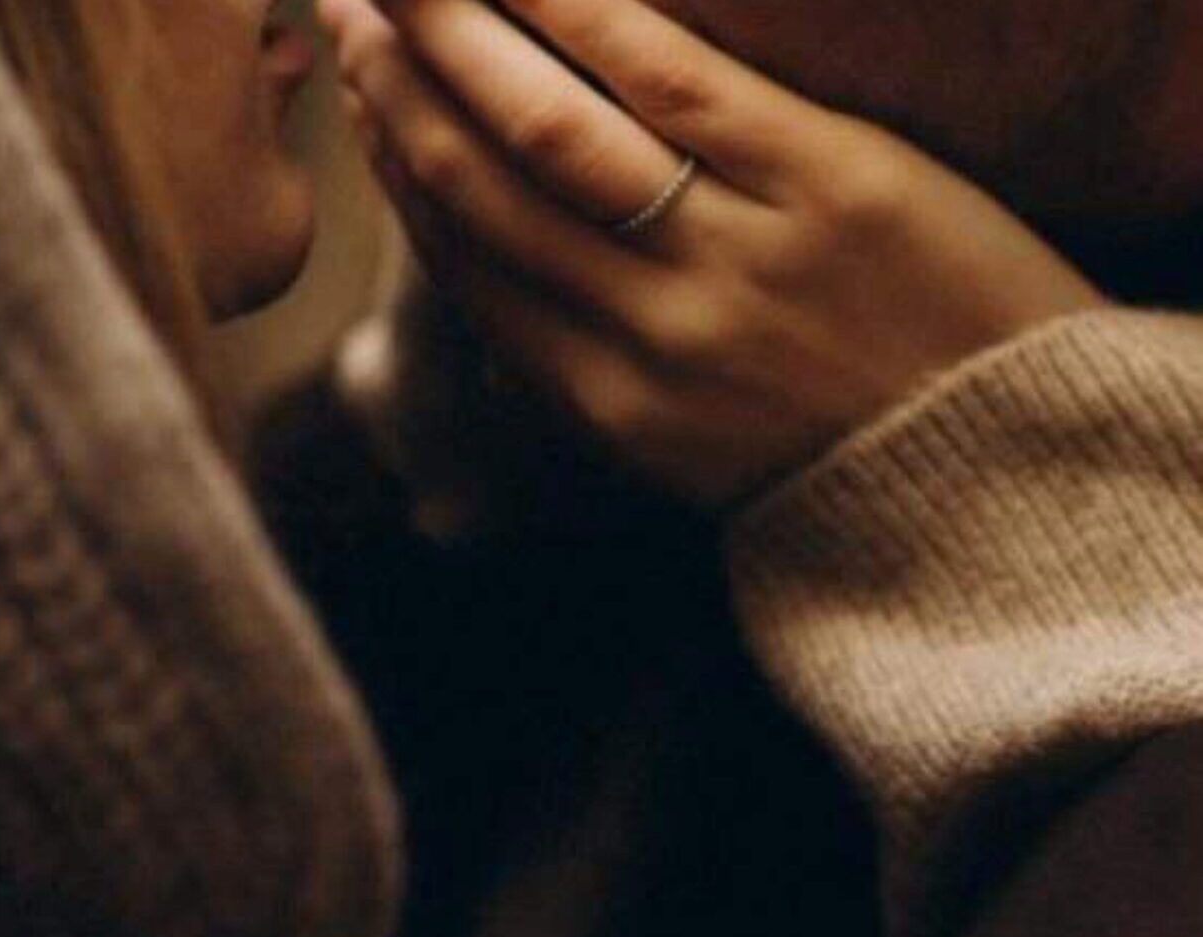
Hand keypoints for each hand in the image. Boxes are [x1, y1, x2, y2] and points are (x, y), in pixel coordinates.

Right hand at [320, 0, 1107, 504]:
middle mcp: (641, 334)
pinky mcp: (819, 181)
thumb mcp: (689, 456)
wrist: (1000, 475)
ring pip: (551, 132)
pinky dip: (581, 11)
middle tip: (351, 11)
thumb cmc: (845, 462)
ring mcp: (726, 258)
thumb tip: (507, 297)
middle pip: (482, 192)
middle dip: (400, 93)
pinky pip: (671, 81)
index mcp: (603, 405)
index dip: (399, 174)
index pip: (469, 268)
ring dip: (461, 40)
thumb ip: (591, 379)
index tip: (364, 101)